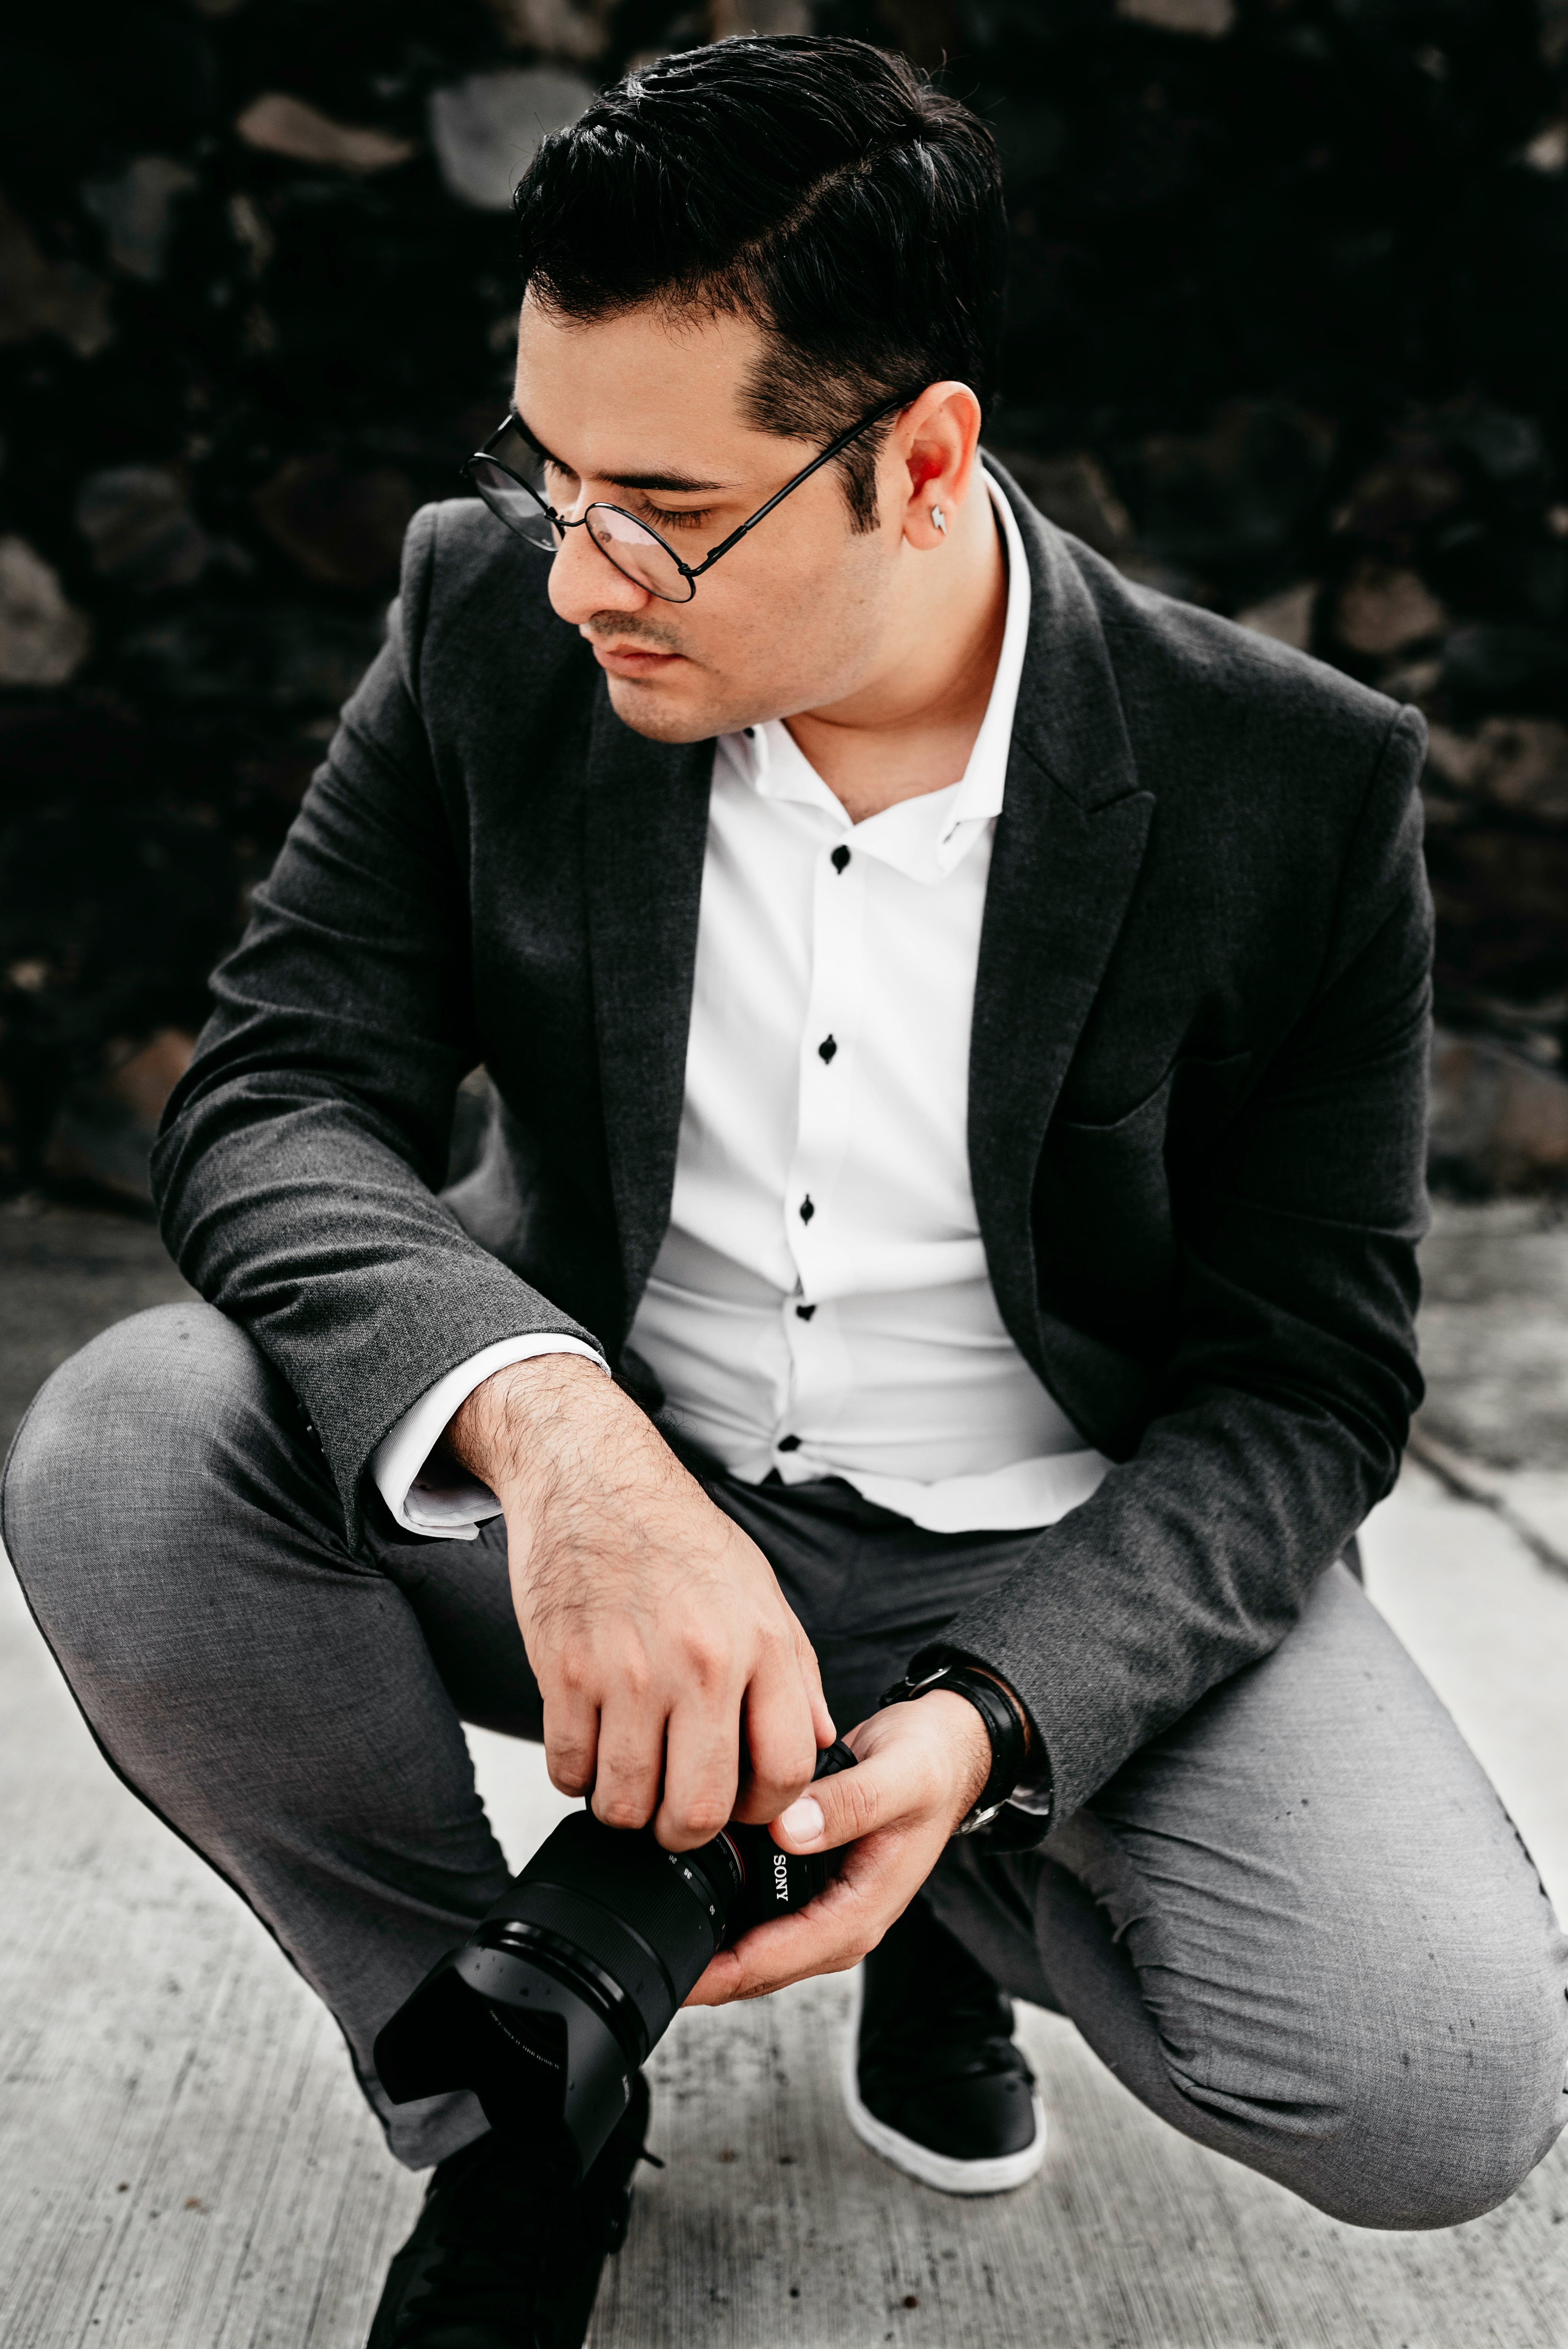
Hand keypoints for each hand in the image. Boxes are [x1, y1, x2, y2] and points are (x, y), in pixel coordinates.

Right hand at [446, 1355, 834, 1849]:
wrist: (594, 1477)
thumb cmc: (678, 1535)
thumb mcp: (760, 1593)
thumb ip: (794, 1674)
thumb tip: (814, 1745)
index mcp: (761, 1645)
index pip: (786, 1772)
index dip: (764, 1810)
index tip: (741, 1806)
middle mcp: (701, 1662)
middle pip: (700, 1809)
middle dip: (686, 1833)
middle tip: (674, 1817)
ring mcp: (630, 1671)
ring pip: (626, 1803)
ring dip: (625, 1810)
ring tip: (627, 1780)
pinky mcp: (566, 1671)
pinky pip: (567, 1769)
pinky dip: (575, 1776)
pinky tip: (587, 1745)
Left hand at [682, 1689, 992, 2006]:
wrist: (943, 1753)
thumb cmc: (929, 1767)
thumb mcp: (899, 1778)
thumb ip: (848, 1805)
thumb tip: (789, 1831)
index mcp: (859, 1914)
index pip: (774, 1963)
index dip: (717, 1974)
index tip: (670, 1968)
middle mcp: (837, 1923)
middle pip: (753, 1967)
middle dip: (699, 1966)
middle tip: (639, 1944)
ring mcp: (821, 1908)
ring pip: (750, 1945)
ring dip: (706, 1937)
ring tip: (651, 1914)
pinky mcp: (807, 1886)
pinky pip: (755, 1915)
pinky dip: (722, 1905)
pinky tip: (688, 1874)